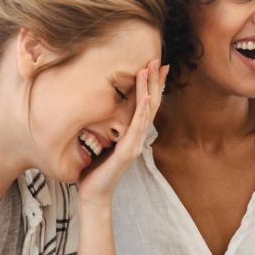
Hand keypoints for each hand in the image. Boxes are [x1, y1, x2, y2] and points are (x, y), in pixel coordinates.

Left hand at [78, 60, 167, 205]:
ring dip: (149, 89)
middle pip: (151, 104)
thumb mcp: (103, 142)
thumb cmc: (96, 170)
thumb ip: (110, 127)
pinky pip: (137, 128)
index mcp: (133, 133)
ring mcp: (135, 144)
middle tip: (160, 60)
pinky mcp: (127, 152)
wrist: (94, 193)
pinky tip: (145, 98)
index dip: (153, 85)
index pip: (147, 104)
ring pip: (146, 112)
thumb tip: (105, 108)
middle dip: (155, 81)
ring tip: (151, 70)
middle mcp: (138, 137)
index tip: (158, 66)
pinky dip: (143, 112)